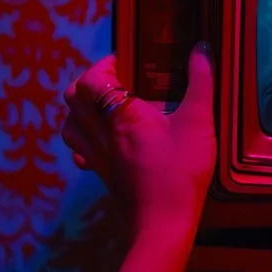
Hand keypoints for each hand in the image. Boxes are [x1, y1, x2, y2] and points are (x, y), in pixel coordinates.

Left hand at [62, 42, 215, 240]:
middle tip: (119, 80)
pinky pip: (80, 150)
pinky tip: (107, 139)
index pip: (91, 80)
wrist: (163, 224)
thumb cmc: (180, 170)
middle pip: (72, 99)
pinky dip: (86, 138)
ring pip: (70, 124)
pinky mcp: (102, 175)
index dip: (104, 65)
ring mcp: (96, 156)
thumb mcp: (199, 122)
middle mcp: (100, 132)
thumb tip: (201, 47)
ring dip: (83, 109)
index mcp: (119, 114)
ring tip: (109, 106)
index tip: (127, 61)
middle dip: (91, 82)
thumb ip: (200, 82)